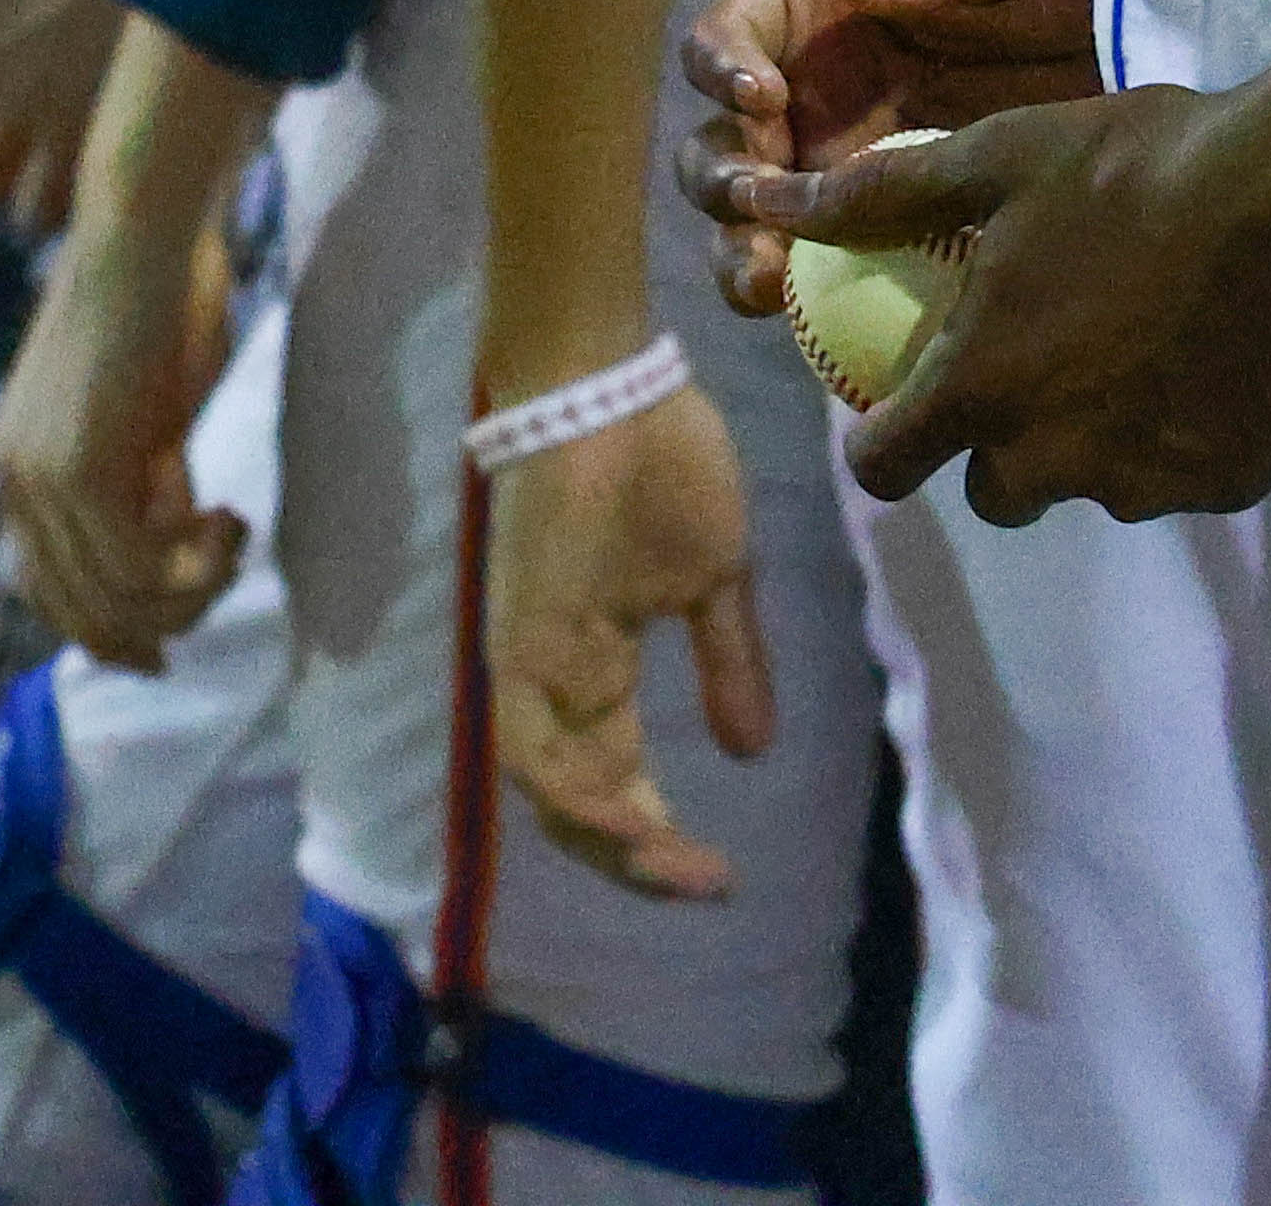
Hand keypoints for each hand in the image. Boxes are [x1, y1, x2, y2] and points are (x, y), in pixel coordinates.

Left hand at [0, 209, 245, 668]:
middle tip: (230, 580)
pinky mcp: (83, 474)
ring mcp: (41, 483)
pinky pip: (146, 567)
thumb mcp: (149, 416)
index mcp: (17, 470)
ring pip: (122, 598)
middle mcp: (13, 485)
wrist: (143, 237)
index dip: (108, 632)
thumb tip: (170, 548)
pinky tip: (232, 515)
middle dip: (161, 622)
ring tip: (238, 534)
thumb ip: (145, 482)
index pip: (47, 593)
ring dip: (194, 587)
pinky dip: (199, 562)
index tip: (165, 652)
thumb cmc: (161, 304)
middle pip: (82, 610)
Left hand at [483, 376, 773, 901]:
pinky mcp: (519, 643)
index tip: (724, 872)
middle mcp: (552, 683)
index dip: (660, 834)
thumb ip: (729, 664)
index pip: (615, 779)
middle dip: (641, 857)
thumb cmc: (662, 464)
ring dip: (611, 841)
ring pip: (551, 791)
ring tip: (675, 868)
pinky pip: (531, 748)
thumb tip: (751, 752)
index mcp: (593, 670)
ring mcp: (530, 666)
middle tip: (708, 883)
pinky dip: (575, 796)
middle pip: (580, 802)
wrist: (610, 387)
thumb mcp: (714, 579)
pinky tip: (629, 820)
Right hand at [673, 0, 1107, 317]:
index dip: (724, 65)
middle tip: (759, 204)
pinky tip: (822, 322)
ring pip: (761, 218)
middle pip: (724, 140)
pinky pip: (834, 263)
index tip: (761, 97)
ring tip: (765, 286)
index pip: (732, 33)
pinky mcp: (893, 215)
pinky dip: (813, 296)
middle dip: (723, 178)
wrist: (1138, 10)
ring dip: (745, 252)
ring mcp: (847, 155)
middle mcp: (811, 83)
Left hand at [730, 77, 1270, 527]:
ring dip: (1097, 435)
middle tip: (1042, 361)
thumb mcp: (1004, 156)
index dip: (882, 440)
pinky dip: (1183, 431)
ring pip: (1094, 481)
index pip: (883, 468)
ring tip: (1143, 341)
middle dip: (1001, 443)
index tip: (903, 403)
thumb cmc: (1144, 166)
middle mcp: (1053, 459)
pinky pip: (1182, 472)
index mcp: (983, 388)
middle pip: (994, 491)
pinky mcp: (1229, 483)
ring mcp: (1146, 481)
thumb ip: (887, 196)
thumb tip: (774, 204)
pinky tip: (1213, 353)